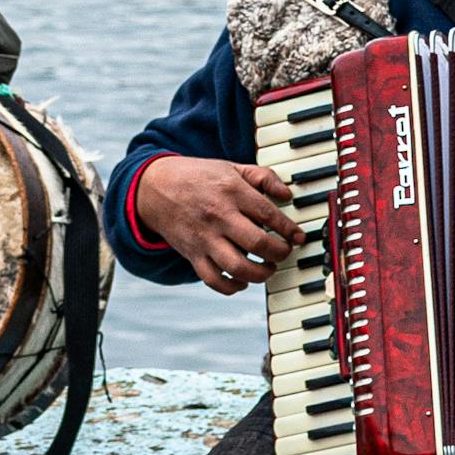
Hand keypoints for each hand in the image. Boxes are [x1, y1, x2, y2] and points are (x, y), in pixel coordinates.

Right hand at [135, 156, 302, 295]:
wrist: (155, 187)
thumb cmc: (199, 177)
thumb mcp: (232, 168)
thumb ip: (263, 177)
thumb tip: (287, 196)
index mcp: (231, 191)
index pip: (268, 214)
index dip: (289, 229)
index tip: (299, 236)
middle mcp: (218, 216)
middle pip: (257, 243)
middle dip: (280, 252)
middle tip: (284, 252)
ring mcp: (204, 238)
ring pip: (238, 266)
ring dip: (261, 273)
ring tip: (268, 268)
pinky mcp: (192, 255)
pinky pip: (214, 280)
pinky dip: (232, 287)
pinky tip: (243, 280)